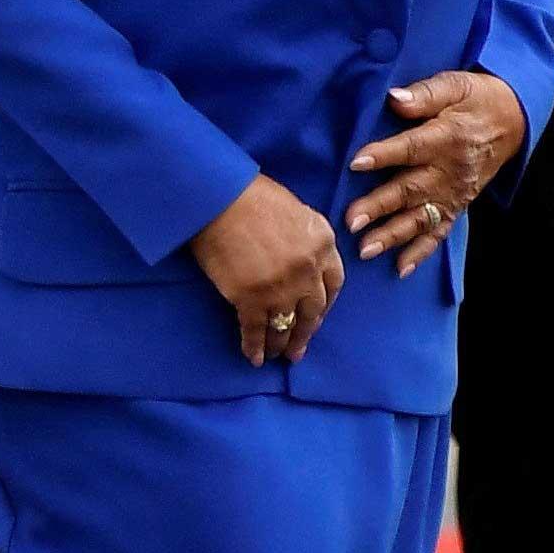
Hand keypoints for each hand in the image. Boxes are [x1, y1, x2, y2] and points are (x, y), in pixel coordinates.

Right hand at [190, 174, 341, 364]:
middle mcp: (308, 270)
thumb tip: (298, 256)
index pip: (334, 282)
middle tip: (298, 349)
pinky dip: (254, 347)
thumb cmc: (251, 195)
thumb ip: (305, 237)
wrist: (218, 197)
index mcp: (323, 243)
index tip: (317, 316)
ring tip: (277, 355)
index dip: (326, 304)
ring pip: (286, 325)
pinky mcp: (251, 299)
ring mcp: (281, 288)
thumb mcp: (295, 210)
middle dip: (305, 332)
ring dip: (281, 344)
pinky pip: (256, 330)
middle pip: (313, 311)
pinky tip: (253, 357)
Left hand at [346, 72, 527, 274]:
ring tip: (366, 249)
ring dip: (393, 235)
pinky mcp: (457, 205)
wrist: (513, 121)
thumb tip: (394, 99)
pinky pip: (439, 232)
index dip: (384, 155)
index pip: (411, 148)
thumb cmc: (476, 99)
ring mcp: (453, 192)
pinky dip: (421, 252)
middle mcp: (449, 170)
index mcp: (446, 137)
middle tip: (351, 221)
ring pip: (421, 217)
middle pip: (410, 189)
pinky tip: (400, 268)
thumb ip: (424, 94)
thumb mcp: (455, 85)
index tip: (356, 163)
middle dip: (380, 207)